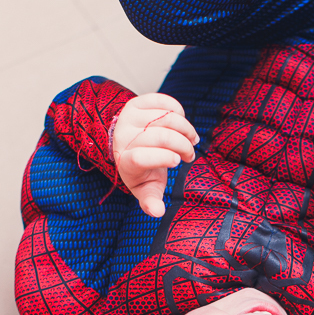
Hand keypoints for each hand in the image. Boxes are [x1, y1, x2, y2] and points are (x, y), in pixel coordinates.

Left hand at [112, 93, 199, 217]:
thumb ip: (151, 200)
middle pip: (160, 136)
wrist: (130, 145)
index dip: (162, 158)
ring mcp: (129, 117)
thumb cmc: (144, 170)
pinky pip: (164, 102)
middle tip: (190, 154)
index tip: (178, 161)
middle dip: (183, 145)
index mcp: (125, 161)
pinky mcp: (137, 103)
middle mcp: (123, 136)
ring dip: (186, 129)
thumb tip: (157, 212)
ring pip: (166, 117)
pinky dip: (179, 111)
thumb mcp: (147, 187)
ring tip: (191, 139)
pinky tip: (181, 122)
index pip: (141, 157)